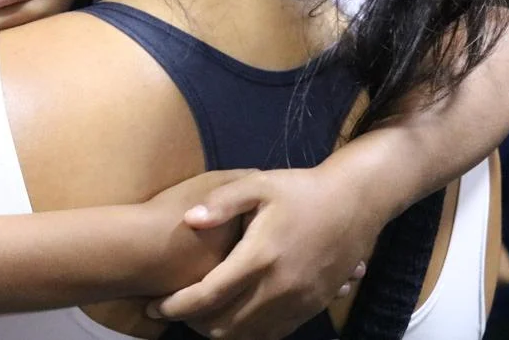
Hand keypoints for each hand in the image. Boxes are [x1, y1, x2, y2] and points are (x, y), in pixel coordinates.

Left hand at [150, 167, 377, 339]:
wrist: (356, 203)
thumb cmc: (302, 189)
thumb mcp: (259, 184)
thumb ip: (222, 202)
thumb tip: (189, 219)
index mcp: (260, 256)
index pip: (208, 295)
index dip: (176, 306)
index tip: (152, 306)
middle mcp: (280, 287)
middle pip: (224, 325)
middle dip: (192, 323)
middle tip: (172, 310)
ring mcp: (299, 301)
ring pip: (248, 336)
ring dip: (218, 331)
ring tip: (197, 315)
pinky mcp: (313, 306)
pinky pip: (273, 334)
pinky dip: (247, 332)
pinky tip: (231, 317)